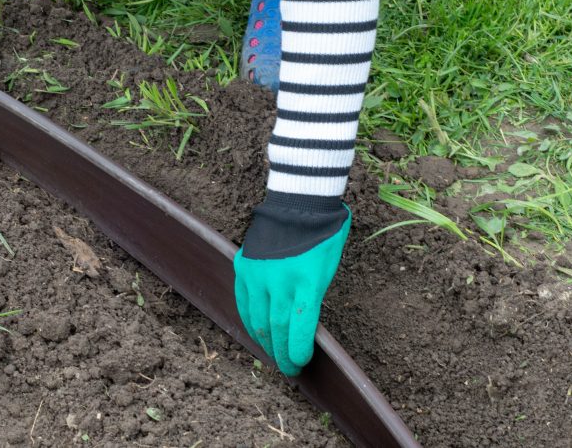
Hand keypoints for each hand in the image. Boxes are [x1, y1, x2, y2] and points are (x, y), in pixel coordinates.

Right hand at [234, 198, 350, 375]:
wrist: (299, 202)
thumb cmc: (322, 236)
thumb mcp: (327, 268)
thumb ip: (313, 297)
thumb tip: (303, 328)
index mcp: (307, 280)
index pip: (300, 326)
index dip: (299, 350)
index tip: (302, 361)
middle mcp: (280, 279)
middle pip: (276, 328)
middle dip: (282, 353)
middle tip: (289, 368)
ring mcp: (259, 273)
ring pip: (257, 319)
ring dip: (265, 342)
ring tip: (273, 355)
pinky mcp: (244, 267)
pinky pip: (244, 302)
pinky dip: (250, 321)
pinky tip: (257, 332)